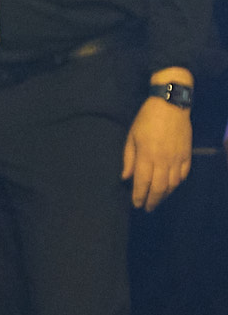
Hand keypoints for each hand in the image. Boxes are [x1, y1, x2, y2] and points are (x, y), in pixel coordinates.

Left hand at [123, 95, 190, 211]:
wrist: (170, 106)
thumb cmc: (146, 120)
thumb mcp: (131, 137)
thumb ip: (128, 158)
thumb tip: (125, 177)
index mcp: (146, 156)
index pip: (142, 182)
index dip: (139, 195)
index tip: (136, 204)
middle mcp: (163, 161)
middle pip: (159, 187)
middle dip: (152, 200)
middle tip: (147, 208)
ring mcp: (177, 159)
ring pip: (173, 184)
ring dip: (165, 194)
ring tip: (157, 199)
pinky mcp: (187, 155)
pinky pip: (183, 175)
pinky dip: (177, 183)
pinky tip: (171, 186)